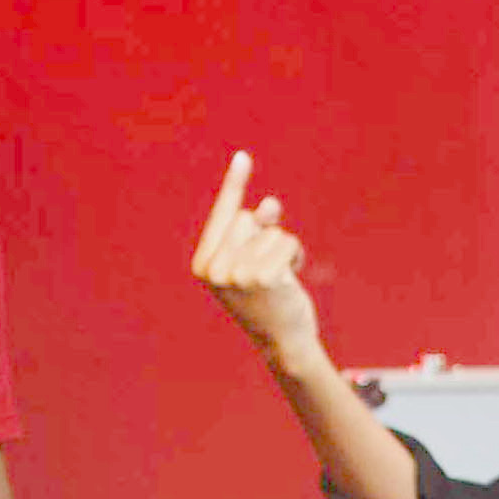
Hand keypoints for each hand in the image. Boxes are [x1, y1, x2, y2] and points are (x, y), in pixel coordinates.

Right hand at [191, 150, 323, 368]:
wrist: (283, 342)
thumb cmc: (267, 300)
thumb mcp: (254, 261)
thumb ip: (255, 230)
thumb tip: (270, 204)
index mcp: (203, 265)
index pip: (223, 216)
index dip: (234, 186)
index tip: (243, 156)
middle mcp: (215, 269)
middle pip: (247, 219)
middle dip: (264, 235)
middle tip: (266, 270)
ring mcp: (237, 274)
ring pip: (270, 230)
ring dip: (282, 249)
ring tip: (279, 278)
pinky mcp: (262, 277)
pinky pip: (286, 241)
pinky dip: (295, 255)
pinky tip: (290, 280)